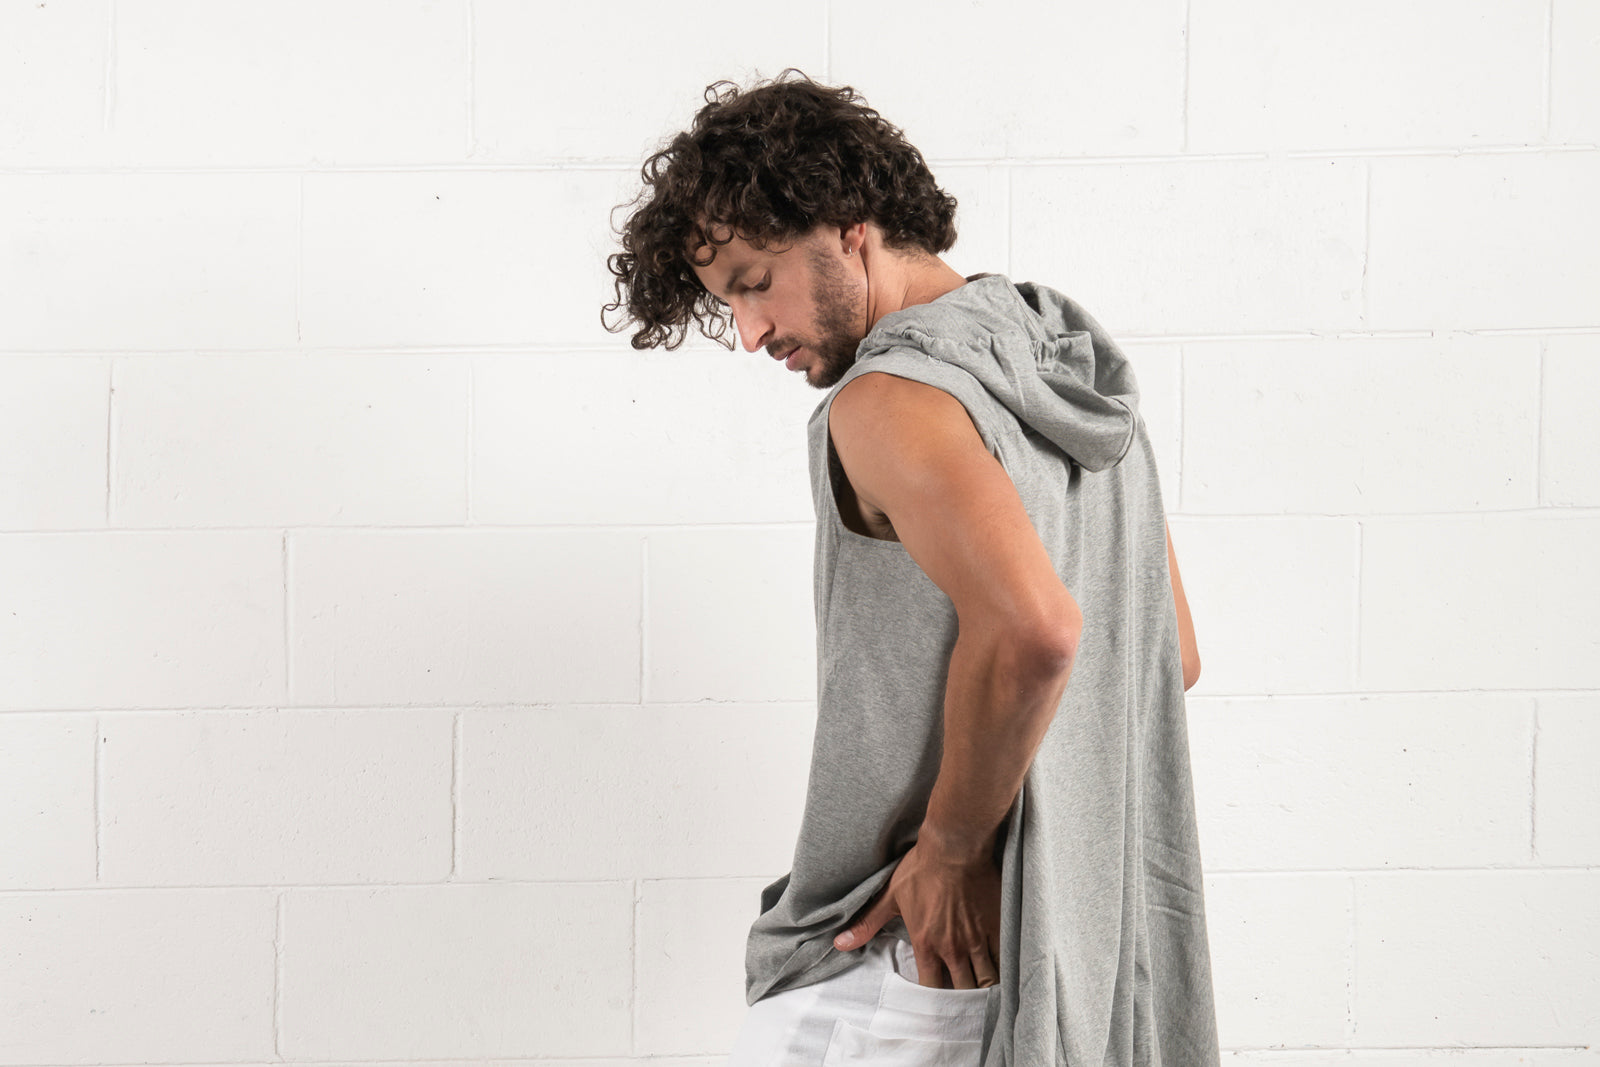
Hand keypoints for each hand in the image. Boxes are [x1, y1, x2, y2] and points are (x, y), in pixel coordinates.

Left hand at [831, 836, 1001, 989]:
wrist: (954, 846)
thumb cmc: (921, 869)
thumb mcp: (890, 896)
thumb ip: (868, 923)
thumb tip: (840, 943)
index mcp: (926, 944)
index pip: (931, 989)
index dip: (934, 1003)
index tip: (935, 1007)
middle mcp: (953, 948)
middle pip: (963, 991)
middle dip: (962, 1001)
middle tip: (962, 1005)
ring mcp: (977, 939)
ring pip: (987, 981)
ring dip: (984, 989)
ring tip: (984, 995)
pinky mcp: (998, 926)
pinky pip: (1005, 958)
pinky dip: (1004, 969)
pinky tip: (1003, 973)